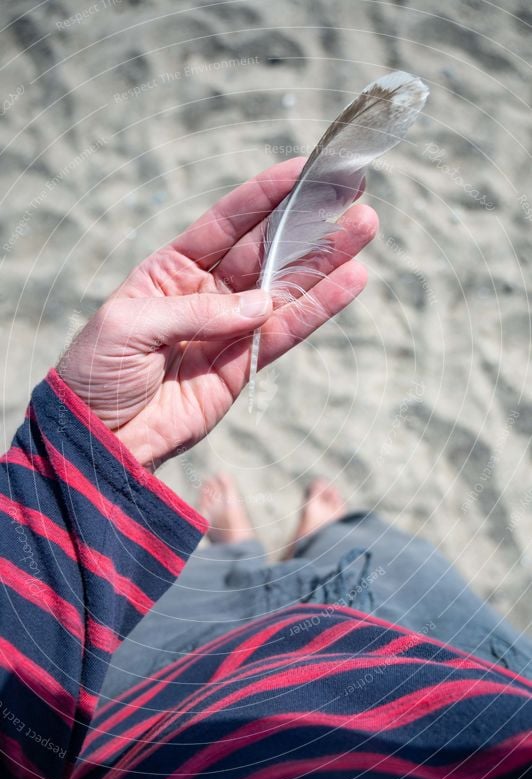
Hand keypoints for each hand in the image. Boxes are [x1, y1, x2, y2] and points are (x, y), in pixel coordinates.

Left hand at [58, 158, 377, 468]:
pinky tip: (349, 281)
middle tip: (351, 192)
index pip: (225, 223)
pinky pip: (286, 333)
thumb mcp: (130, 327)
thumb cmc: (98, 373)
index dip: (264, 196)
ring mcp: (229, 329)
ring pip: (286, 288)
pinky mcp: (244, 367)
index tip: (304, 169)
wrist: (101, 440)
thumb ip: (195, 312)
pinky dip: (318, 310)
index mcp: (170, 270)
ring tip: (364, 227)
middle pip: (265, 250)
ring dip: (325, 259)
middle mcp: (206, 293)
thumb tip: (261, 304)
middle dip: (307, 221)